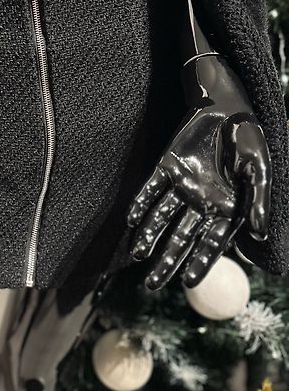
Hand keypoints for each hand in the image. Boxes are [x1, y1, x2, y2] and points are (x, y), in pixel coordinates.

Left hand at [125, 55, 270, 291]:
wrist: (227, 105)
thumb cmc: (248, 138)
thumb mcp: (259, 169)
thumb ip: (257, 201)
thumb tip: (256, 235)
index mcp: (226, 208)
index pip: (210, 243)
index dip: (200, 263)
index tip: (187, 283)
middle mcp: (201, 202)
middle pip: (181, 238)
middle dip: (167, 261)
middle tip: (151, 286)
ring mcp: (183, 185)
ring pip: (162, 217)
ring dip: (149, 236)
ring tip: (137, 256)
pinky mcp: (167, 166)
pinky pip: (151, 188)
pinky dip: (141, 203)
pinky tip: (132, 220)